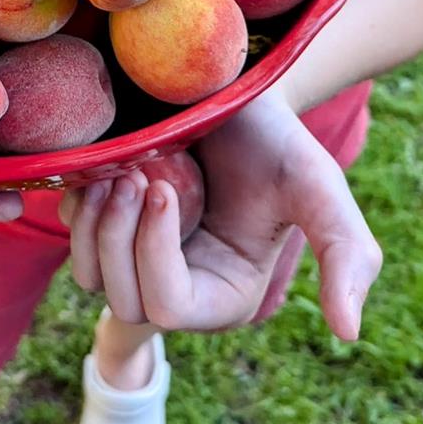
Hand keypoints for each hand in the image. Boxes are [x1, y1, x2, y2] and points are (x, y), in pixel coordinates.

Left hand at [60, 87, 381, 340]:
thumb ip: (346, 256)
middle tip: (136, 173)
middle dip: (119, 235)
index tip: (163, 187)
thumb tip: (349, 332)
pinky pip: (74, 237)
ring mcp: (141, 258)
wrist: (235, 91)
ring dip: (94, 223)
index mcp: (224, 295)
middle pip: (123, 299)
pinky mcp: (114, 225)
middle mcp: (180, 287)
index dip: (155, 253)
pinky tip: (102, 166)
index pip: (170, 307)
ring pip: (89, 276)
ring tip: (118, 170)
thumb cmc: (279, 140)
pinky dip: (78, 205)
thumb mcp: (320, 190)